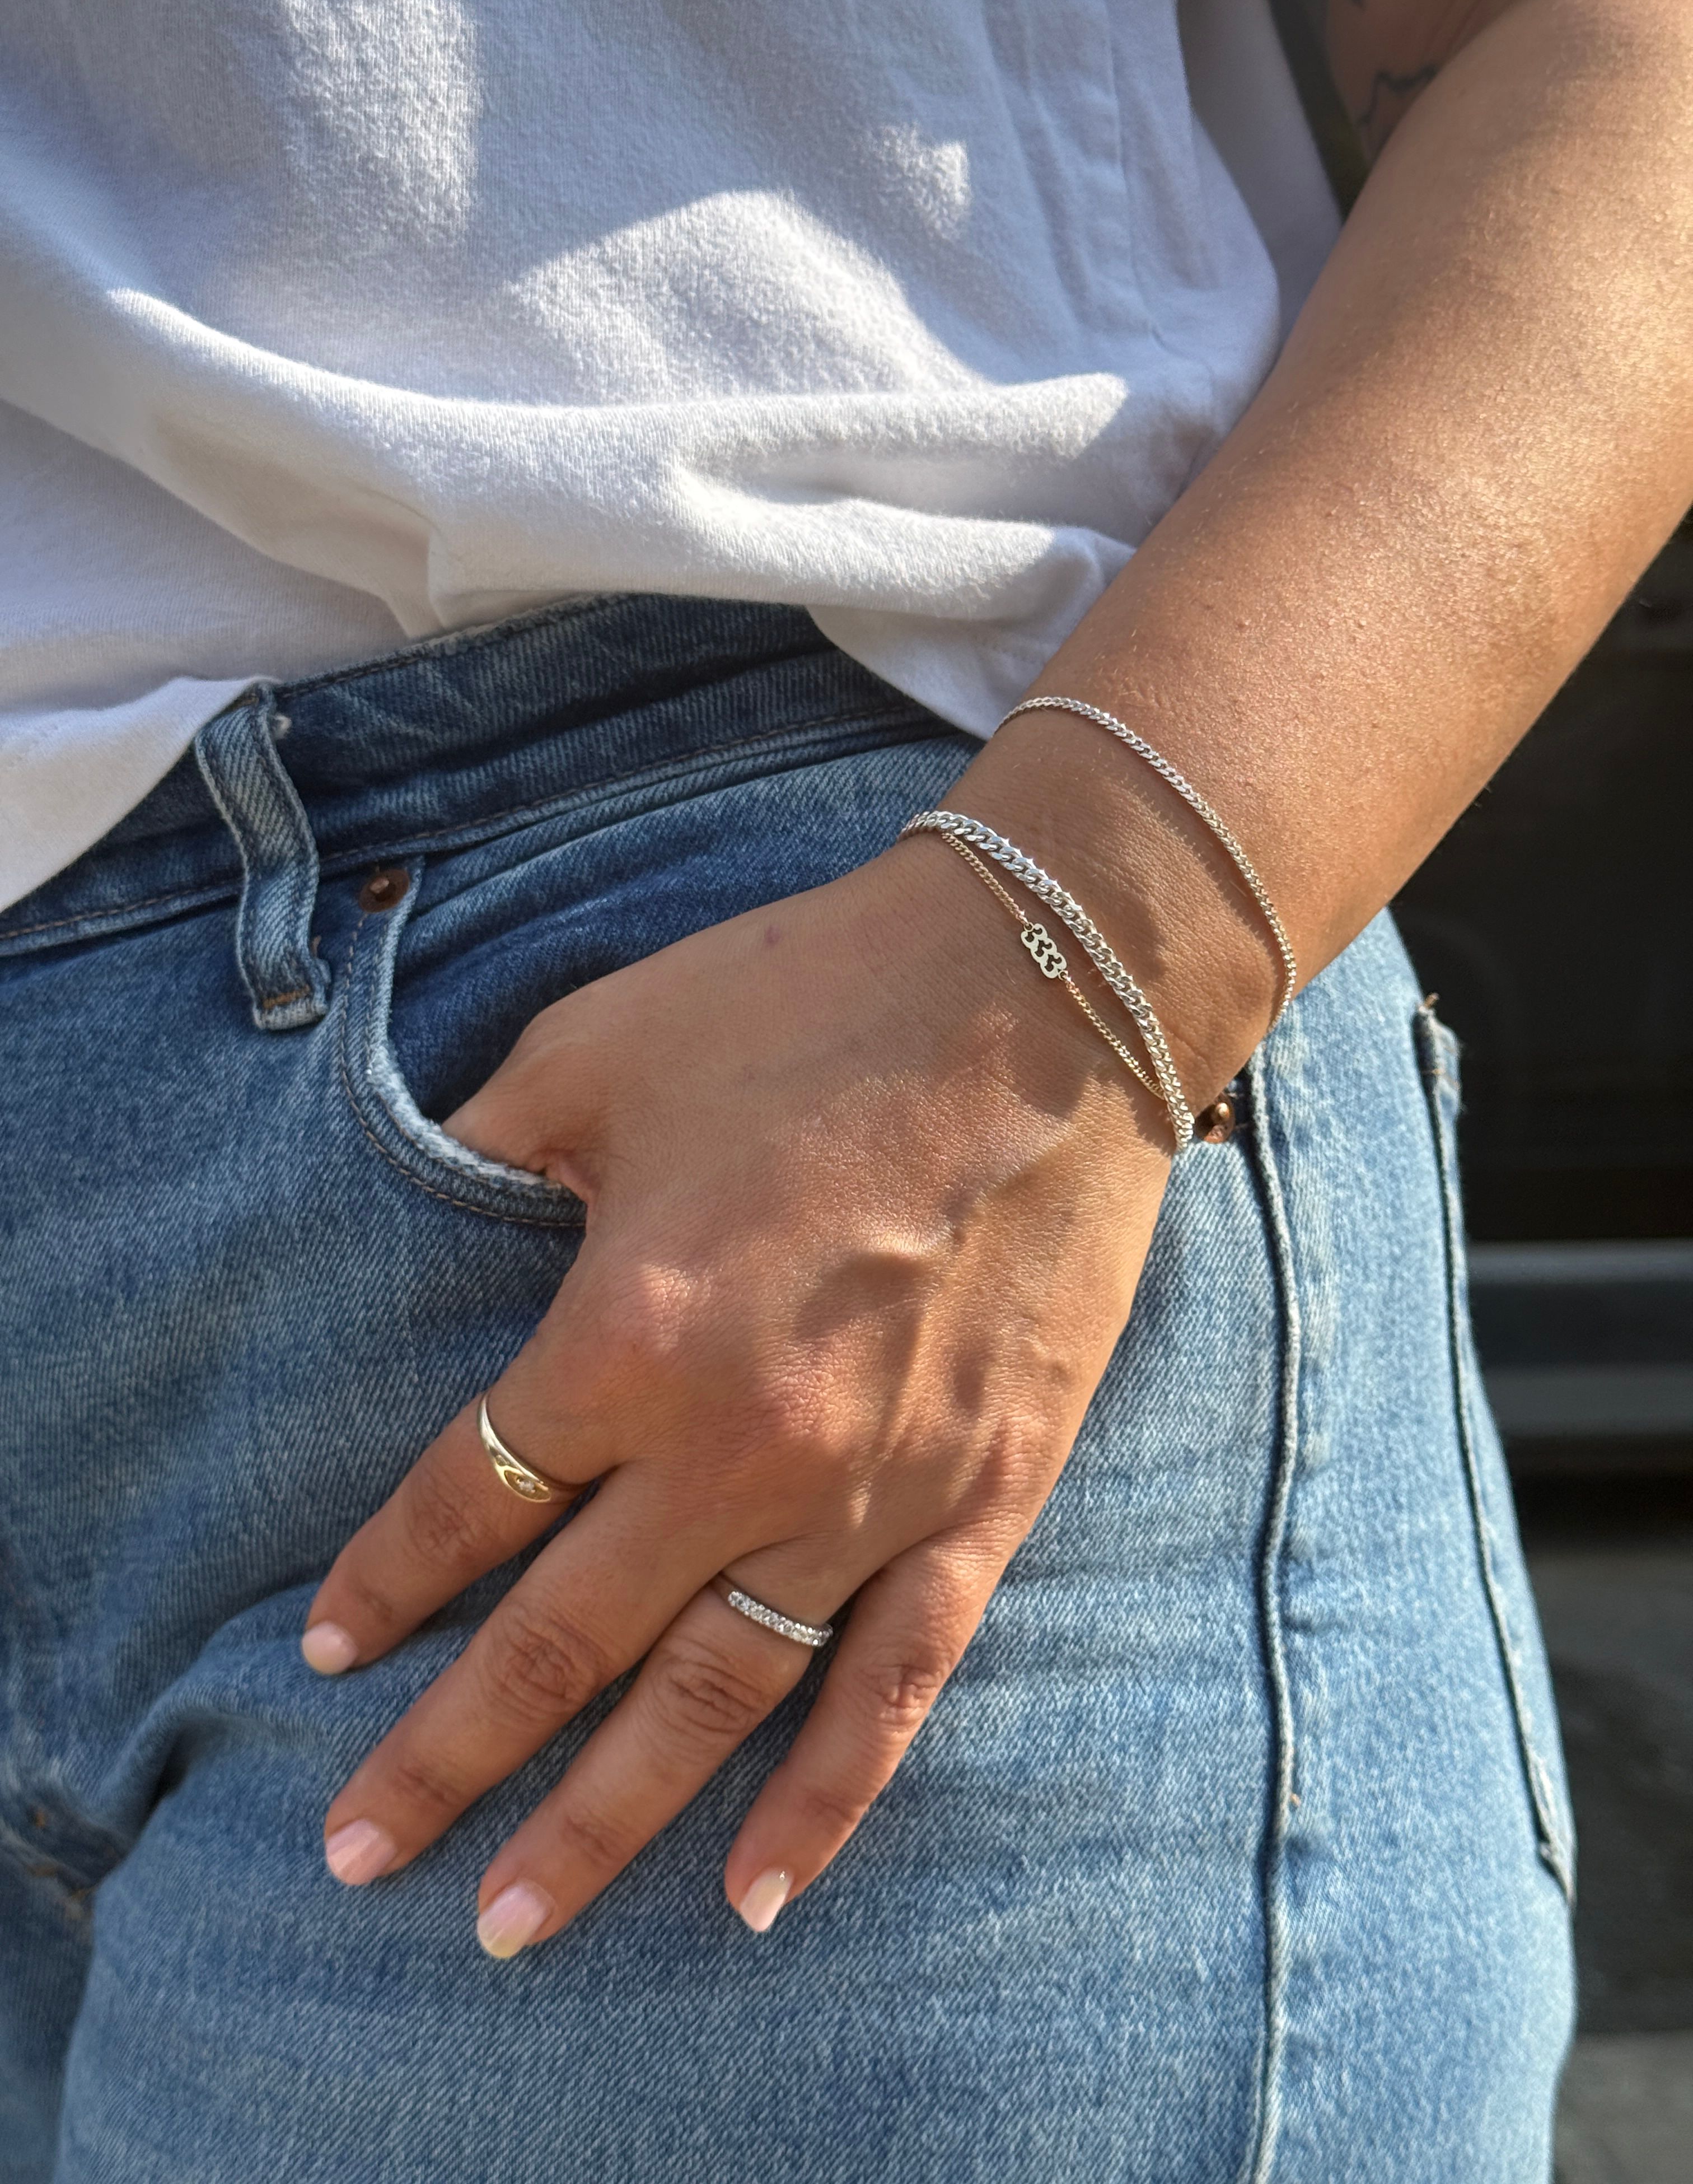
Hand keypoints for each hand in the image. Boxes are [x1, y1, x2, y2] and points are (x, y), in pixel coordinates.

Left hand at [302, 832, 1171, 1951]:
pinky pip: (892, 1686)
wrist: (1046, 991)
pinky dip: (824, 1802)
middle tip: (357, 1859)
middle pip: (559, 1642)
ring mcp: (871, 1491)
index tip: (329, 1653)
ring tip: (509, 1925)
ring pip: (709, 1700)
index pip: (467, 1501)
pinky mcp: (983, 1500)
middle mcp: (740, 1444)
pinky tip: (754, 1894)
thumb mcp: (595, 1048)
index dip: (384, 1584)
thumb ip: (485, 1151)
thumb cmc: (809, 1003)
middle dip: (446, 1760)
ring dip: (601, 1821)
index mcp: (631, 1332)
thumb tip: (420, 1204)